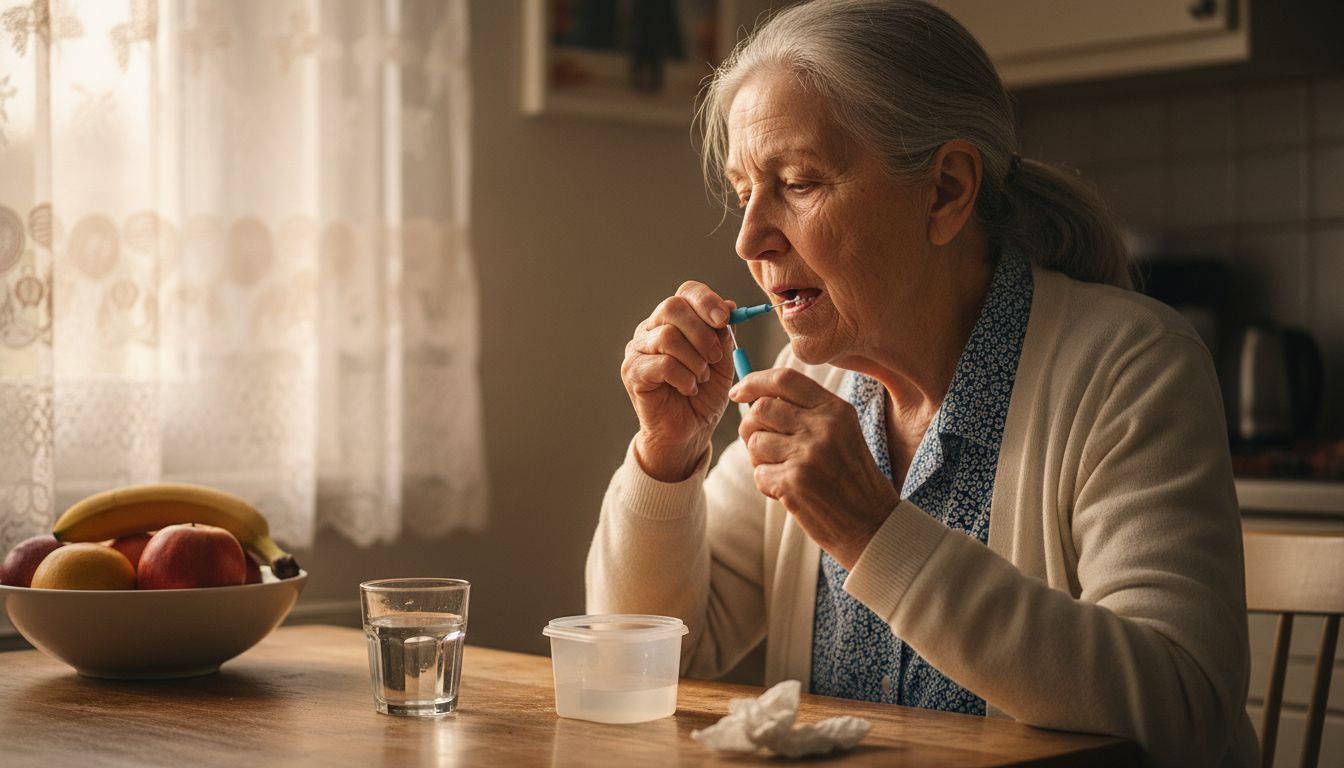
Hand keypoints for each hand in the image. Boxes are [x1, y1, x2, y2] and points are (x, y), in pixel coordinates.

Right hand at [622, 281, 736, 481]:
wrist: (690, 431)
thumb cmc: (704, 395)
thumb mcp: (723, 361)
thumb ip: (724, 334)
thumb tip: (730, 305)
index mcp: (674, 320)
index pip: (686, 292)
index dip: (706, 300)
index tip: (725, 318)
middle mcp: (651, 329)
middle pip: (672, 307)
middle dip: (702, 332)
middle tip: (715, 357)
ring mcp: (638, 349)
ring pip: (668, 336)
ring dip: (694, 360)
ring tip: (701, 379)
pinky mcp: (632, 372)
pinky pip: (662, 364)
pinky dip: (684, 378)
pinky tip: (689, 390)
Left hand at [729, 368, 898, 568]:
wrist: (872, 524)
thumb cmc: (850, 479)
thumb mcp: (842, 433)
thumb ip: (806, 412)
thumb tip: (754, 398)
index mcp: (835, 409)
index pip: (785, 379)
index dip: (754, 382)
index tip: (738, 391)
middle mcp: (823, 426)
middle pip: (761, 408)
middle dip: (750, 426)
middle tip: (761, 445)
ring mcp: (808, 454)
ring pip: (755, 442)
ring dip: (759, 460)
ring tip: (784, 472)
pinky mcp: (794, 482)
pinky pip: (759, 473)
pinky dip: (767, 484)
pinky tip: (789, 492)